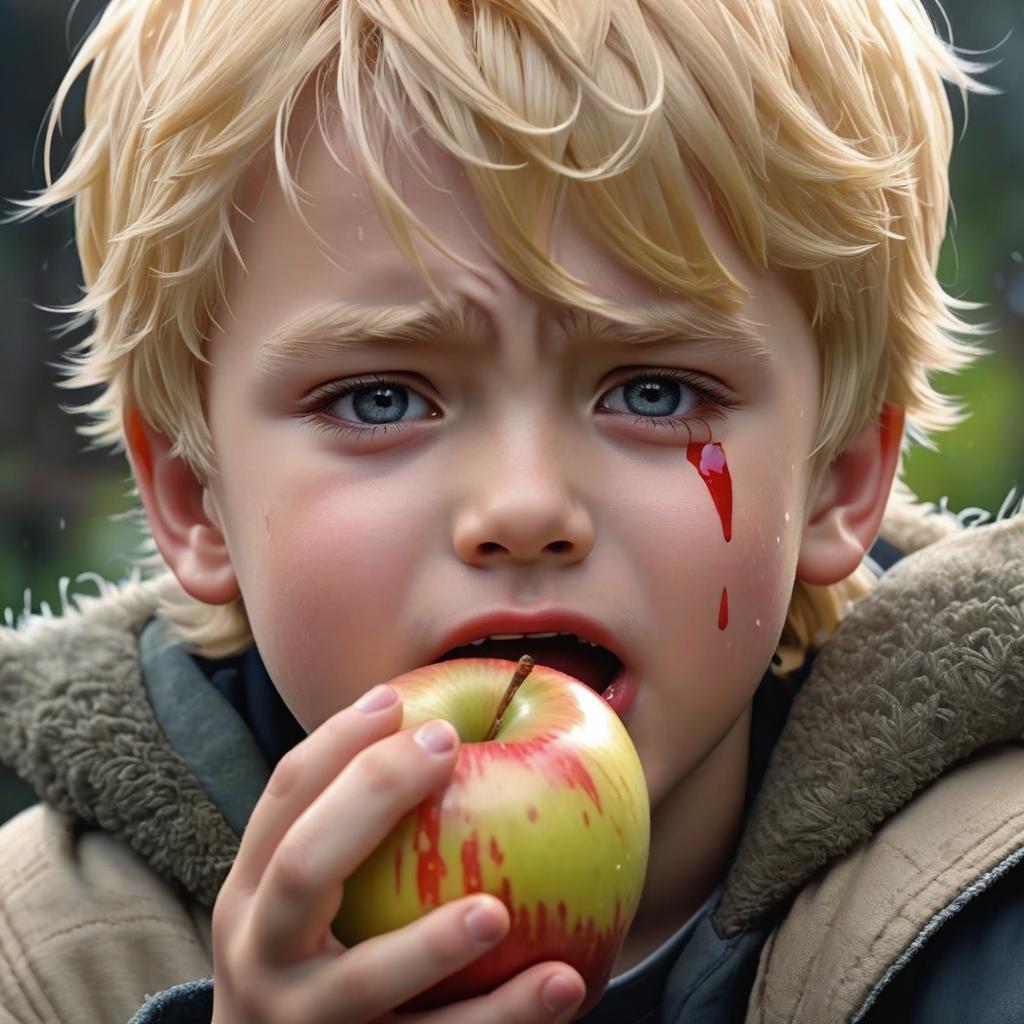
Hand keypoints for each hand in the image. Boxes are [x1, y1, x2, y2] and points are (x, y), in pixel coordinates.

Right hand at [209, 683, 586, 1022]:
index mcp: (251, 895)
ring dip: (432, 944)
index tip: (397, 698)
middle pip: (305, 867)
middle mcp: (263, 956)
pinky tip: (563, 982)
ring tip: (498, 910)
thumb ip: (346, 838)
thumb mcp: (295, 906)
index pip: (283, 797)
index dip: (336, 741)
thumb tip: (440, 728)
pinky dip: (502, 1017)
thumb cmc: (309, 966)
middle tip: (446, 743)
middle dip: (372, 796)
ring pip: (365, 983)